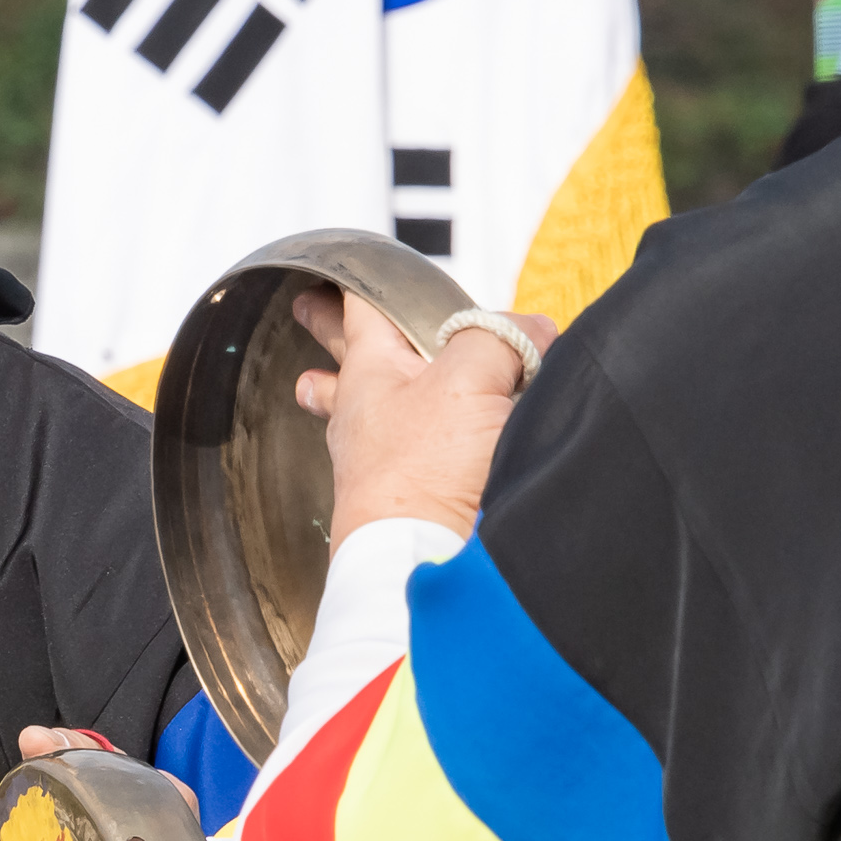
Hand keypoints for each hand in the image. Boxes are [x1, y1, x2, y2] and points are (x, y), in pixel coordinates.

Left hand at [291, 290, 552, 549]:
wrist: (426, 563)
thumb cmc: (425, 474)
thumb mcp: (470, 379)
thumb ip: (501, 339)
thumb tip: (533, 334)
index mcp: (370, 374)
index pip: (359, 310)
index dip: (351, 285)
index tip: (323, 277)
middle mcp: (368, 417)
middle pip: (351, 362)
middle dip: (333, 337)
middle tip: (307, 312)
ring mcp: (384, 463)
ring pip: (374, 413)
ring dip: (373, 395)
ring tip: (349, 382)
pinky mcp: (412, 501)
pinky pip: (415, 458)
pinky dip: (424, 443)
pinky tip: (439, 448)